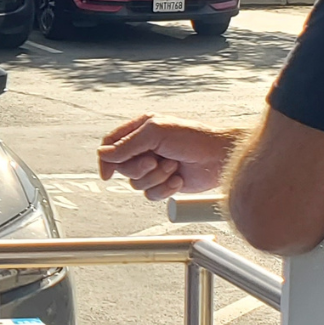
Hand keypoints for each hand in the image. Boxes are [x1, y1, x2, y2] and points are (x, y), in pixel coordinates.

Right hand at [98, 115, 242, 201]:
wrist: (220, 158)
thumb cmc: (194, 138)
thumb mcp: (156, 134)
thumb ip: (126, 145)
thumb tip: (103, 154)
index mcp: (141, 130)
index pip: (112, 144)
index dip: (107, 159)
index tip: (108, 174)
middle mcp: (145, 148)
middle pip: (123, 167)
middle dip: (139, 168)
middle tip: (155, 161)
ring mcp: (155, 166)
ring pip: (137, 183)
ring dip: (156, 178)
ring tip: (173, 167)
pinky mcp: (164, 183)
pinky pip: (151, 195)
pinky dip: (165, 188)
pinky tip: (178, 179)